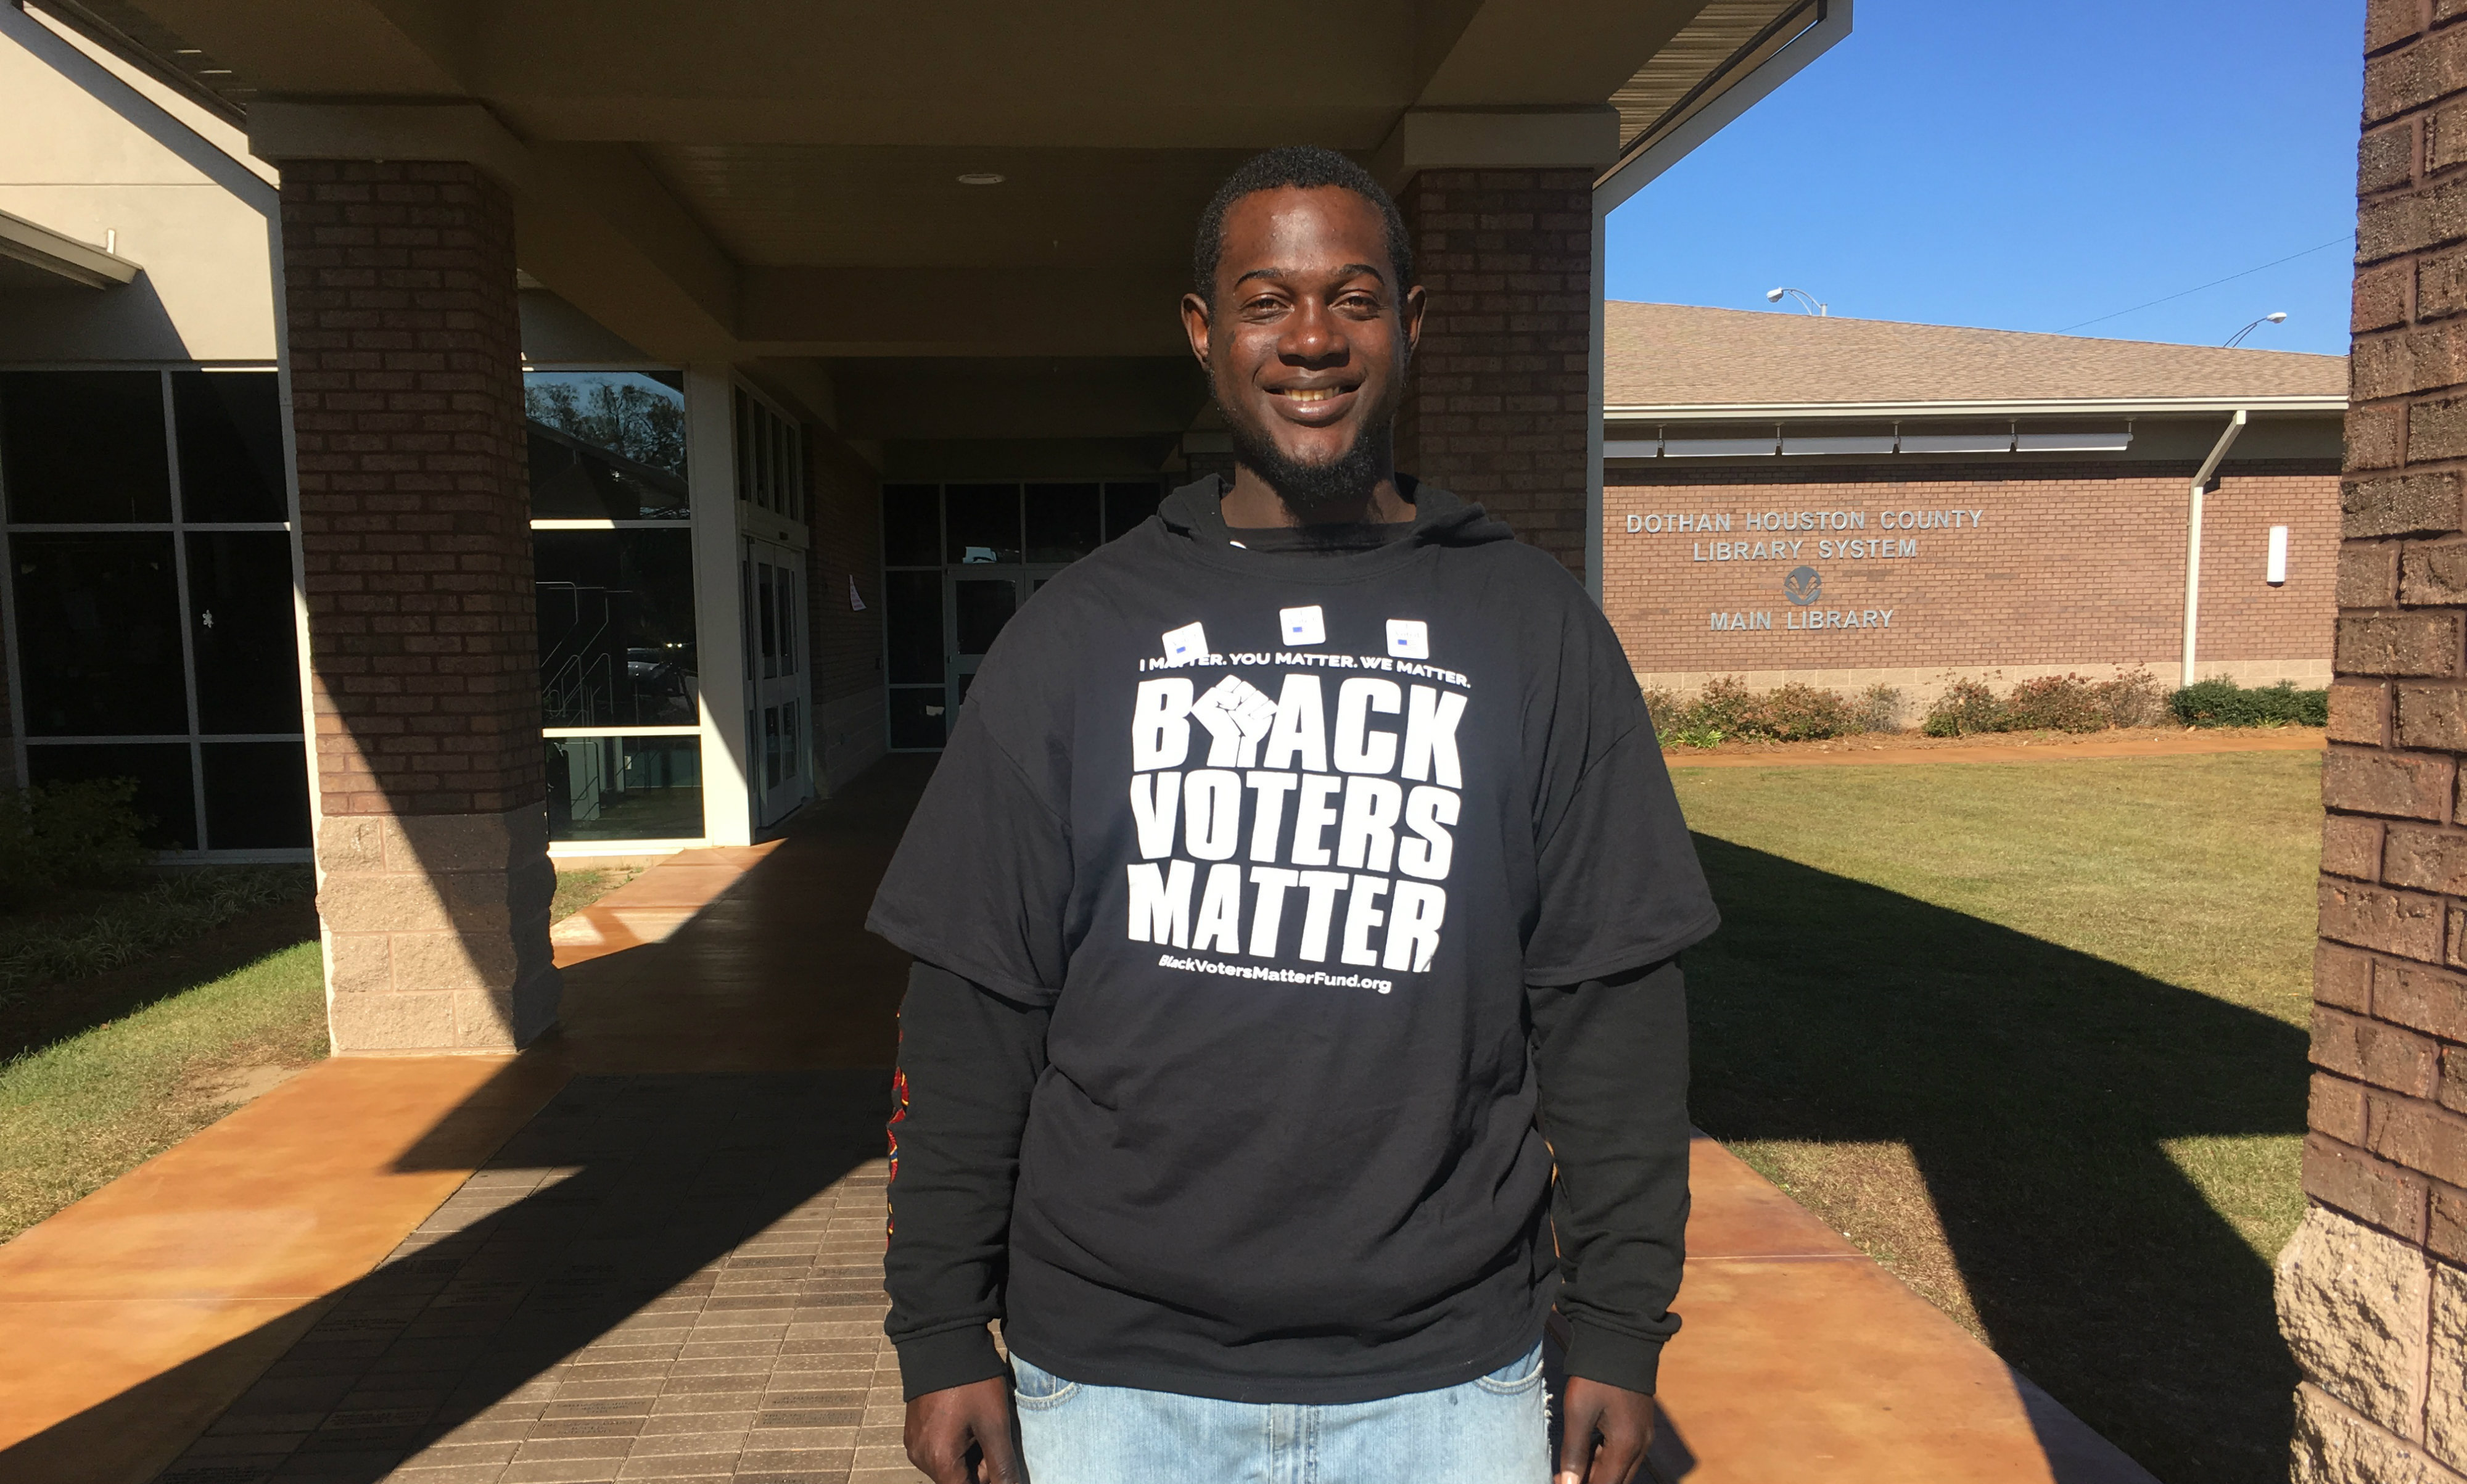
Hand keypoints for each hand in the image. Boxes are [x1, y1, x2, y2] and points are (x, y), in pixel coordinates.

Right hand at [904, 1377, 1022, 1483]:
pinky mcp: (913, 1431)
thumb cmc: (972, 1384)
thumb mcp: (994, 1425)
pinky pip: (936, 1450)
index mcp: (939, 1460)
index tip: (998, 1457)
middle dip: (980, 1466)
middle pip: (956, 1479)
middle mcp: (920, 1457)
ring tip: (979, 1424)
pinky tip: (965, 1420)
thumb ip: (1003, 1466)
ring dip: (968, 1455)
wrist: (943, 1341)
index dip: (989, 1479)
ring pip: (948, 1465)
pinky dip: (954, 1443)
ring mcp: (914, 1444)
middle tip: (992, 1435)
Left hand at [1557, 1376, 1654, 1483]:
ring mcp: (1642, 1435)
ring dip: (1595, 1472)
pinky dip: (1603, 1458)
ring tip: (1567, 1468)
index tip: (1557, 1482)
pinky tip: (1584, 1453)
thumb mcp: (1578, 1412)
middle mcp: (1640, 1446)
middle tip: (1560, 1477)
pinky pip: (1622, 1453)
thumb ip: (1574, 1452)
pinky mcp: (1639, 1425)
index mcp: (1627, 1446)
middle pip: (1614, 1480)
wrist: (1621, 1338)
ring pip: (1619, 1468)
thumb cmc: (1597, 1375)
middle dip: (1589, 1482)